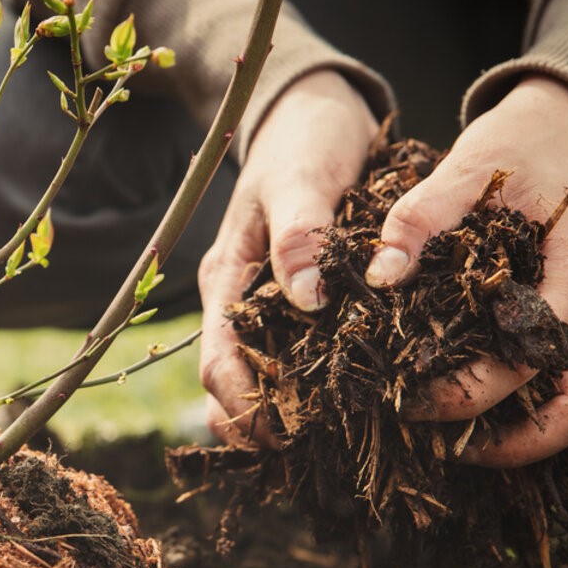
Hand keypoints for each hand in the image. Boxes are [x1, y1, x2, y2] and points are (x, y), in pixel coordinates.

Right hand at [199, 70, 377, 445]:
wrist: (313, 111)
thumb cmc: (303, 140)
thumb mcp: (301, 178)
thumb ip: (300, 235)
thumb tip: (307, 300)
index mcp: (227, 278)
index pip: (217, 361)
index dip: (241, 407)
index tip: (283, 436)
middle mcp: (241, 300)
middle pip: (232, 384)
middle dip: (261, 424)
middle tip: (311, 456)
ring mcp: (268, 302)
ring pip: (263, 377)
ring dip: (285, 413)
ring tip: (331, 443)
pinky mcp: (299, 300)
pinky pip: (297, 355)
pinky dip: (313, 385)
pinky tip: (350, 404)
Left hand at [365, 76, 567, 466]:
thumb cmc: (517, 149)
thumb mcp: (465, 168)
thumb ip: (418, 219)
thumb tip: (380, 276)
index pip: (524, 365)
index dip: (464, 395)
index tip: (405, 400)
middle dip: (511, 445)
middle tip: (440, 444)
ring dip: (537, 443)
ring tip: (463, 446)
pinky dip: (551, 423)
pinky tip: (494, 425)